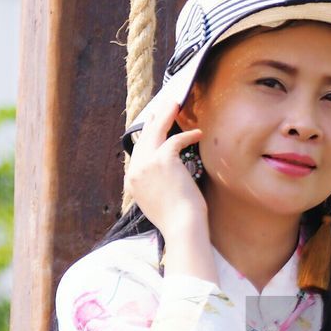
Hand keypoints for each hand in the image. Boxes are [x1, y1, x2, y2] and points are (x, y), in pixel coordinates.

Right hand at [125, 93, 205, 235]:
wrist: (181, 226)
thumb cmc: (177, 219)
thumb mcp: (158, 201)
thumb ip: (155, 185)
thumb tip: (167, 175)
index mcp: (132, 181)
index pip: (138, 152)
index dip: (147, 137)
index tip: (154, 126)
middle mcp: (135, 170)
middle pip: (143, 138)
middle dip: (153, 121)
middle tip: (162, 107)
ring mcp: (146, 164)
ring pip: (155, 132)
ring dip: (165, 116)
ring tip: (174, 104)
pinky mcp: (163, 160)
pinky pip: (174, 140)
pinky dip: (187, 135)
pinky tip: (197, 134)